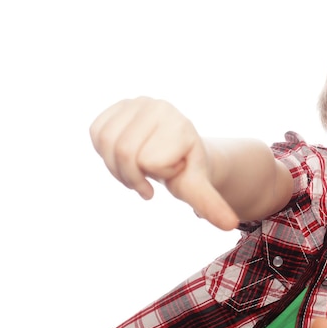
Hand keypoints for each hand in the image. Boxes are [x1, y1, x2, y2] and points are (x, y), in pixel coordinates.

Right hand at [89, 97, 238, 229]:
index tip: (173, 170)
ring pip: (106, 144)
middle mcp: (157, 106)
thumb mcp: (198, 189)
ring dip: (117, 167)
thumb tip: (230, 225)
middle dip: (132, 176)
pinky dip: (104, 152)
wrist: (177, 152)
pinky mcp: (116, 106)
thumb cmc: (186, 171)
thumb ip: (211, 205)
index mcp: (179, 124)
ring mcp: (135, 102)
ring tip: (137, 168)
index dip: (157, 174)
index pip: (148, 162)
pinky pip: (96, 134)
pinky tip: (124, 155)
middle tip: (148, 180)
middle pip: (124, 152)